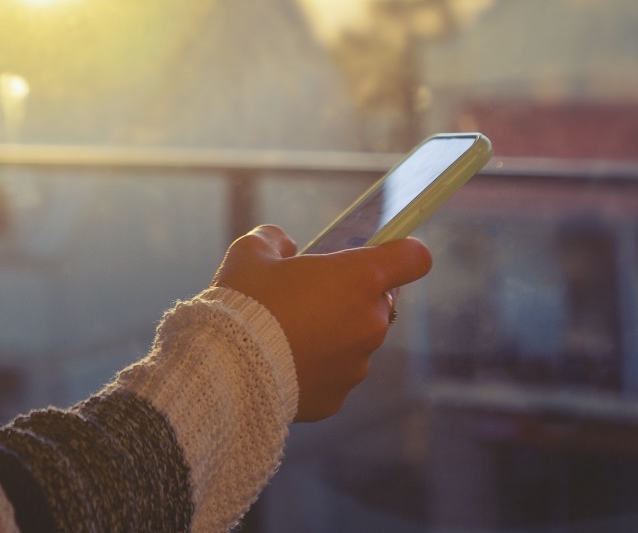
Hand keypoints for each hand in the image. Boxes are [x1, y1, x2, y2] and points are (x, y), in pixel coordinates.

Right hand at [211, 225, 432, 421]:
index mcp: (359, 278)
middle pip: (378, 301)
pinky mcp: (338, 397)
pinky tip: (282, 363)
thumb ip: (276, 241)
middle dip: (350, 297)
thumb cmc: (243, 303)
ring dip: (333, 334)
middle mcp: (370, 322)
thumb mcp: (252, 252)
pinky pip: (334, 374)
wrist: (224, 370)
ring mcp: (357, 364)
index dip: (403, 252)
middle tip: (308, 296)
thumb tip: (287, 248)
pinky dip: (316, 368)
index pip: (414, 258)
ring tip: (286, 335)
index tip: (386, 253)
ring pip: (356, 341)